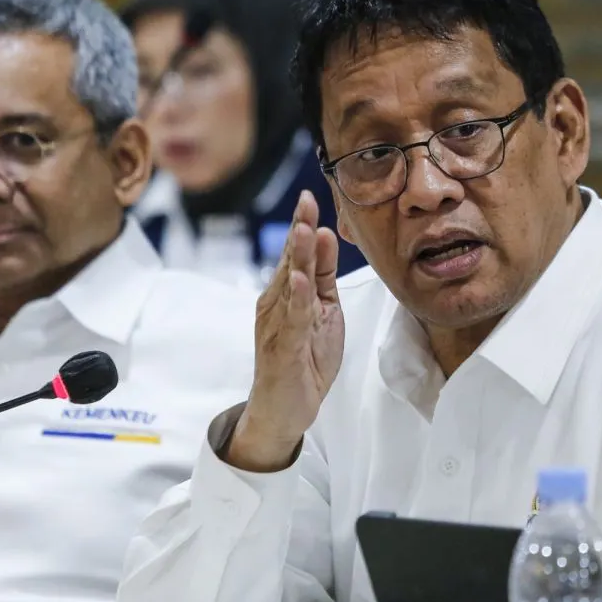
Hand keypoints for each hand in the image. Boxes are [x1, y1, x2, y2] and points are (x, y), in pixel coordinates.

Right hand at [228, 191, 344, 471]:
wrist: (286, 408)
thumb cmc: (304, 358)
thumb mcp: (323, 310)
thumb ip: (323, 275)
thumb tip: (326, 234)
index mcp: (286, 292)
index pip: (297, 252)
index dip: (303, 223)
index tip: (311, 194)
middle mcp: (276, 303)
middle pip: (290, 260)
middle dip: (299, 229)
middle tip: (306, 199)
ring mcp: (276, 324)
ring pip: (289, 284)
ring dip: (297, 256)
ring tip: (305, 229)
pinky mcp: (282, 348)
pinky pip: (291, 320)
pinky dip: (297, 299)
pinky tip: (301, 280)